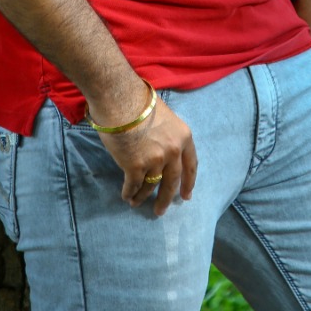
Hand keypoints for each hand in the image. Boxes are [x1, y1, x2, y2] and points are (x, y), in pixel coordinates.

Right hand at [97, 97, 197, 216]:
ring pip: (151, 185)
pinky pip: (134, 185)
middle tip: (160, 211)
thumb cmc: (139, 101)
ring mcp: (155, 161)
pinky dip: (129, 192)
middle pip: (172, 181)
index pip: (191, 165)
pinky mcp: (136, 167)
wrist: (120, 99)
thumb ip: (167, 134)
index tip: (186, 196)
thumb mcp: (164, 116)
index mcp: (183, 137)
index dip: (188, 182)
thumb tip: (160, 145)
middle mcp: (173, 151)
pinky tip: (127, 196)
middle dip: (166, 199)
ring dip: (143, 197)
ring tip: (136, 203)